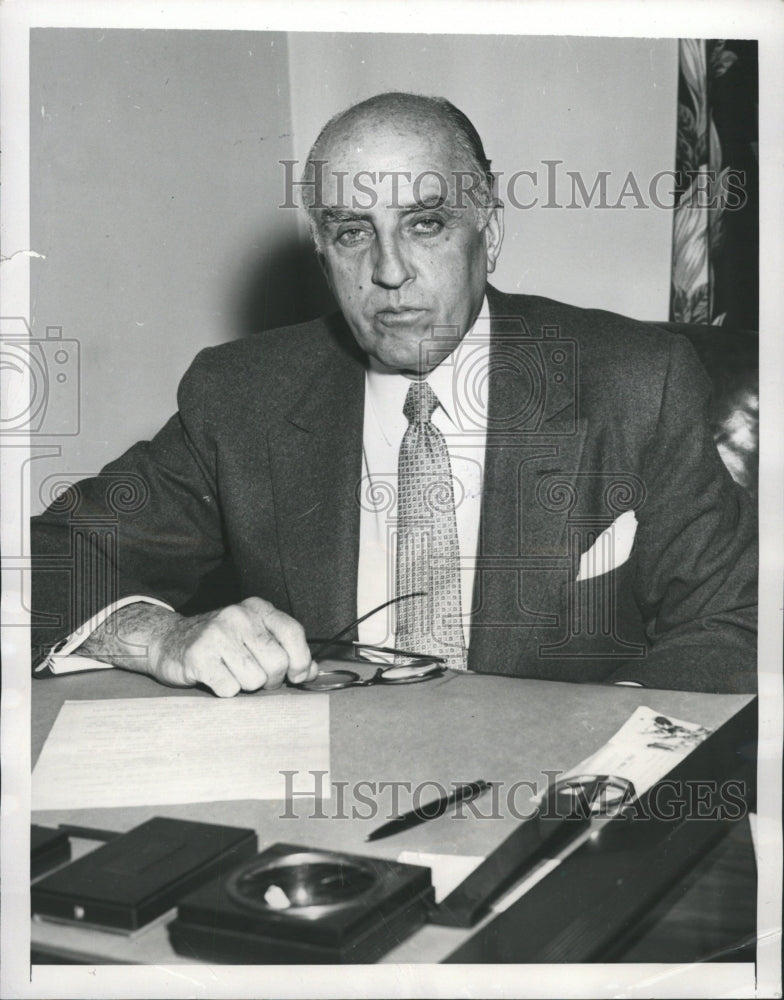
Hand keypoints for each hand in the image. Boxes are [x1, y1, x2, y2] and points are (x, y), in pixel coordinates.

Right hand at [149, 598, 317, 696]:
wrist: (169, 641)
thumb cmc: (221, 643)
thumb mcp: (255, 637)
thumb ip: (287, 651)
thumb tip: (313, 672)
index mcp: (257, 608)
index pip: (293, 632)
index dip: (301, 659)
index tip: (298, 675)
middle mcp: (238, 616)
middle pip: (277, 662)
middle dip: (271, 679)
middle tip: (256, 677)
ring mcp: (217, 635)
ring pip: (254, 680)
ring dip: (246, 686)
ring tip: (232, 673)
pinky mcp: (199, 657)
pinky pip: (230, 689)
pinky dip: (226, 691)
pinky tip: (216, 677)